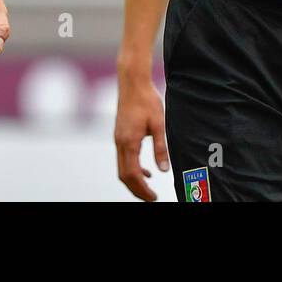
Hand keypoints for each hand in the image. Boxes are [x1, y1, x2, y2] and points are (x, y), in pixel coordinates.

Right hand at [114, 69, 168, 200]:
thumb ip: (160, 148)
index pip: (133, 174)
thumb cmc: (147, 100)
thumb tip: (163, 170)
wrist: (132, 83)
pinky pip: (123, 159)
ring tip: (148, 189)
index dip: (142, 190)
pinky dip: (132, 169)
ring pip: (122, 168)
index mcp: (129, 142)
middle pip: (124, 176)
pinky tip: (146, 171)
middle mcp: (120, 143)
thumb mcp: (159, 124)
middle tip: (151, 198)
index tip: (153, 198)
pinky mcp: (119, 135)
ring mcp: (118, 139)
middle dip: (136, 190)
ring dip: (134, 181)